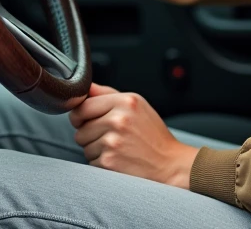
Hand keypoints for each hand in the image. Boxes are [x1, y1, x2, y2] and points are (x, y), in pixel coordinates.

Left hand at [69, 83, 198, 187]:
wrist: (170, 164)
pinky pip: (90, 161)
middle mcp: (118, 120)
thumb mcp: (137, 105)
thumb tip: (84, 87)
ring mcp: (113, 141)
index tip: (88, 120)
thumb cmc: (153, 135)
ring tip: (117, 148)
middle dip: (90, 134)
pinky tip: (119, 160)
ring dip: (95, 149)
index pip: (83, 105)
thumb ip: (108, 93)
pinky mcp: (109, 162)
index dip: (81, 115)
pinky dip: (101, 163)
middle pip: (80, 128)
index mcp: (125, 101)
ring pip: (84, 146)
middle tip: (110, 136)